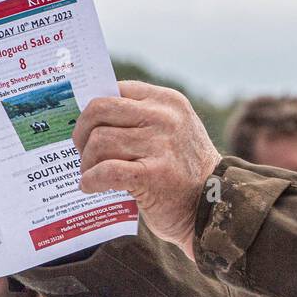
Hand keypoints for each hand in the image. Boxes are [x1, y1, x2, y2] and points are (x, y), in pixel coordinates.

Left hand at [74, 80, 221, 259]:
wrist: (215, 207)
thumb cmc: (184, 171)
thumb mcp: (174, 131)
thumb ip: (143, 118)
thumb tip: (91, 117)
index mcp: (168, 101)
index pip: (116, 89)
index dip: (94, 111)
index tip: (88, 129)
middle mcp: (165, 117)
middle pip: (99, 110)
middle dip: (81, 133)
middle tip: (82, 151)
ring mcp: (160, 145)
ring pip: (99, 141)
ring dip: (86, 162)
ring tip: (91, 173)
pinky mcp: (153, 174)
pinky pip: (106, 171)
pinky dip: (91, 180)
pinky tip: (90, 186)